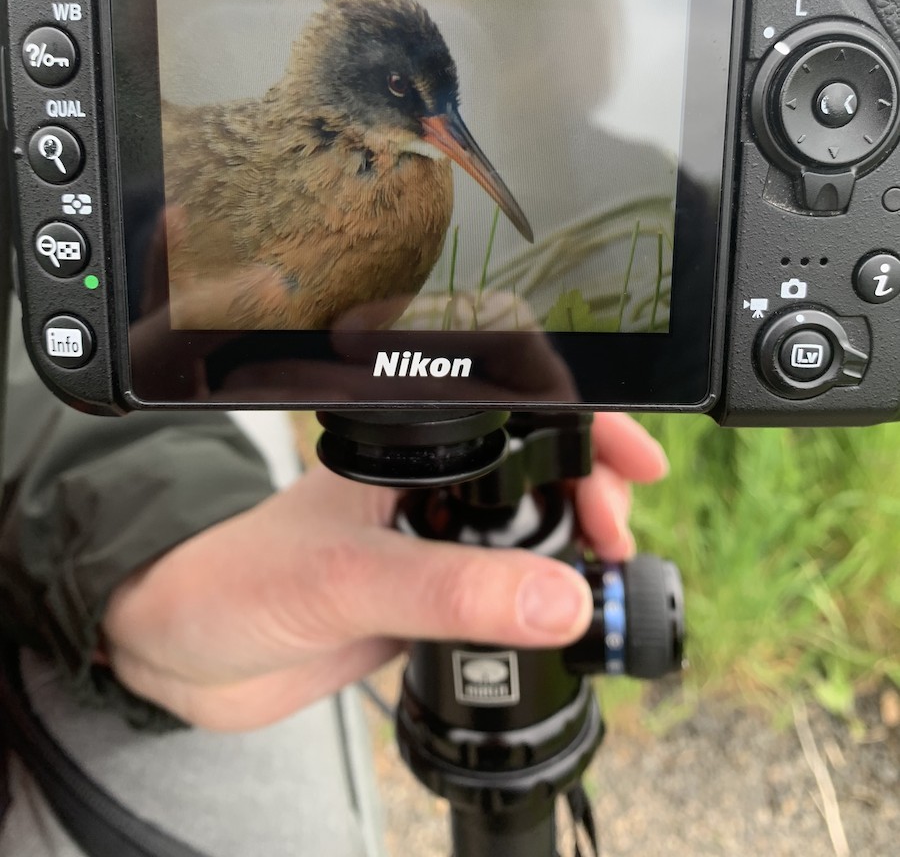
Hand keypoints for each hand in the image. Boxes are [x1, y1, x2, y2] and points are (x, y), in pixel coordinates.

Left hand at [101, 414, 667, 731]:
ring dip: (577, 535)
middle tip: (616, 530)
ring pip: (528, 518)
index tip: (635, 460)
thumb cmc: (235, 581)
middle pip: (537, 457)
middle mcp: (424, 479)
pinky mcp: (430, 589)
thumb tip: (559, 598)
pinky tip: (568, 609)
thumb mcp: (348, 581)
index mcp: (403, 442)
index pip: (513, 402)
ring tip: (606, 565)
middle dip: (593, 482)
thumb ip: (451, 591)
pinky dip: (549, 593)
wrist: (183, 649)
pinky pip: (508, 581)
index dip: (585, 420)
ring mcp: (430, 533)